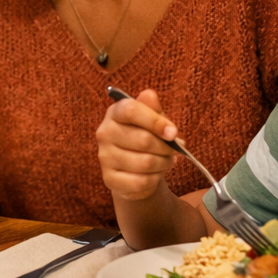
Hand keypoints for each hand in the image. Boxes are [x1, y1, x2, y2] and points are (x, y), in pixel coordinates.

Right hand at [96, 88, 178, 202]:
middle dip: (166, 148)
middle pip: (143, 139)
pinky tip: (154, 175)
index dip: (155, 121)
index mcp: (115, 113)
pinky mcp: (109, 179)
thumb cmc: (146, 139)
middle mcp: (104, 133)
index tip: (173, 132)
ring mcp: (105, 157)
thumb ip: (153, 108)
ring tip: (165, 161)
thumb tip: (150, 95)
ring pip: (145, 163)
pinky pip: (141, 182)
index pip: (131, 110)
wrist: (135, 170)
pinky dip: (155, 180)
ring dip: (163, 164)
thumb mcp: (153, 121)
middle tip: (173, 151)